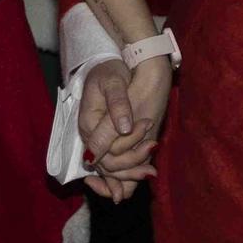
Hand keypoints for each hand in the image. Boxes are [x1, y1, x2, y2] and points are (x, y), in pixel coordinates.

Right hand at [77, 60, 161, 201]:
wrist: (108, 67)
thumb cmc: (110, 71)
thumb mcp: (113, 82)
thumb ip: (118, 105)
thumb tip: (124, 128)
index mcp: (88, 123)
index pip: (102, 150)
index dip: (126, 148)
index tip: (149, 134)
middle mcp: (90, 136)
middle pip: (107, 165)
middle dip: (132, 162)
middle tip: (154, 146)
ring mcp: (97, 141)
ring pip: (110, 170)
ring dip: (131, 173)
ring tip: (152, 170)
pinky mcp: (106, 141)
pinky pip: (112, 167)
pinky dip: (126, 175)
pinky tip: (144, 172)